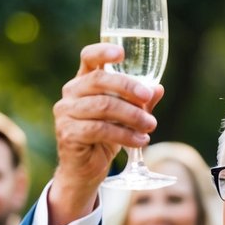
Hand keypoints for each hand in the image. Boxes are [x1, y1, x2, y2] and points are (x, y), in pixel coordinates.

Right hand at [48, 43, 164, 224]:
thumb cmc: (103, 140)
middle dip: (128, 87)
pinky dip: (125, 135)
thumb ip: (138, 102)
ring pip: (103, 106)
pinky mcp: (69, 133)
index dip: (103, 52)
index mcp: (82, 83)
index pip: (88, 58)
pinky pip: (100, 129)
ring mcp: (66, 114)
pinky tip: (141, 141)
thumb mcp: (124, 118)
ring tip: (150, 125)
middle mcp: (70, 94)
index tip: (122, 53)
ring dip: (131, 115)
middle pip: (99, 80)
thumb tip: (158, 88)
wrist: (84, 172)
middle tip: (148, 97)